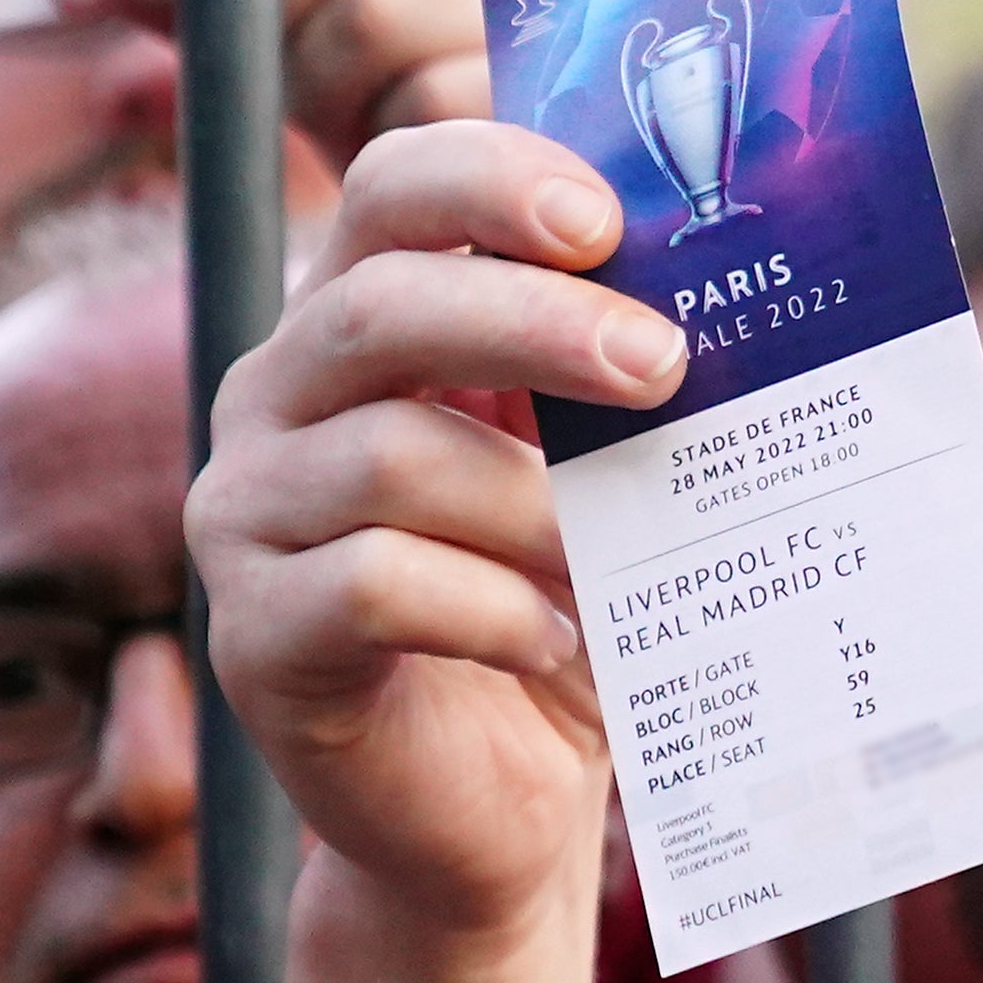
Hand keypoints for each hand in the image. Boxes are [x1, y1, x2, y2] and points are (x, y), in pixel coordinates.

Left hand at [45, 0, 567, 171]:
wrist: (584, 237)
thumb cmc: (424, 119)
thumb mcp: (321, 38)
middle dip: (257, 19)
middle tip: (271, 93)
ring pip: (368, 13)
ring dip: (325, 88)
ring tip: (356, 131)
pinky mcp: (575, 88)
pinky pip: (429, 104)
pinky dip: (390, 145)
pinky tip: (405, 172)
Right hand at [193, 121, 676, 942]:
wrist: (498, 803)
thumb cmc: (556, 608)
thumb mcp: (593, 473)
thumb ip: (617, 376)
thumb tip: (738, 285)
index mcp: (358, 325)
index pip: (390, 192)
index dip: (487, 179)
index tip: (604, 219)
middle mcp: (275, 401)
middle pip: (377, 308)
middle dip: (532, 321)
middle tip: (663, 365)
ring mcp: (244, 517)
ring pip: (387, 459)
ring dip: (534, 506)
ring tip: (618, 557)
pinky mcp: (255, 636)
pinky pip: (370, 586)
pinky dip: (490, 609)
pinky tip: (557, 638)